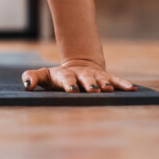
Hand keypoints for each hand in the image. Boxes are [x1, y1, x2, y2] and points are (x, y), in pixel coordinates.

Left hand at [21, 59, 136, 92]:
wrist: (77, 67)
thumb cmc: (57, 78)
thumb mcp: (44, 76)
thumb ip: (32, 78)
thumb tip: (26, 86)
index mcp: (65, 75)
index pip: (66, 79)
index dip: (69, 83)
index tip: (71, 90)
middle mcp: (81, 75)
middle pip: (85, 79)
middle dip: (89, 84)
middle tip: (92, 91)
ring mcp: (95, 76)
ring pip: (101, 80)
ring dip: (105, 85)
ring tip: (109, 90)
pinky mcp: (106, 78)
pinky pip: (116, 80)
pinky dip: (124, 84)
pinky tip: (132, 89)